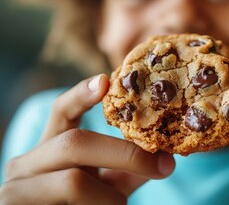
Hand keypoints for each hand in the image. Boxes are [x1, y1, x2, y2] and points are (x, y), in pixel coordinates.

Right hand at [0, 74, 174, 203]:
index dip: (82, 94)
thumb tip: (166, 158)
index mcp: (50, 146)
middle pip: (74, 143)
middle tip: (165, 166)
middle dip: (125, 155)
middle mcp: (27, 162)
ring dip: (111, 197)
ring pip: (74, 182)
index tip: (106, 80)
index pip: (61, 111)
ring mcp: (19, 188)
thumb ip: (127, 167)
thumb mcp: (105, 182)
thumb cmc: (84, 204)